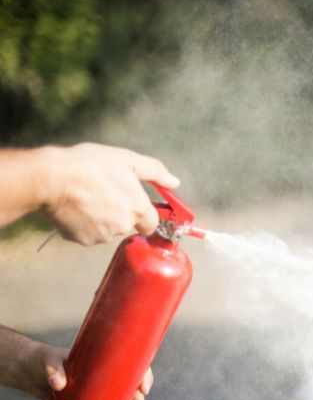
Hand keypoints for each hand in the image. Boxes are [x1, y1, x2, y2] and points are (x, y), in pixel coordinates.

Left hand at [33, 342, 153, 399]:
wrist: (34, 373)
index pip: (136, 368)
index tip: (144, 388)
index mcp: (110, 362)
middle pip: (134, 393)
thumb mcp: (50, 361)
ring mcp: (102, 396)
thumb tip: (58, 385)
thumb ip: (53, 370)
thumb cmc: (46, 361)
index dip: (145, 377)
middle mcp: (111, 380)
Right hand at [38, 142, 179, 245]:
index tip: (139, 205)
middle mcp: (122, 226)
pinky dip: (85, 223)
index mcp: (138, 209)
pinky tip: (77, 206)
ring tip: (89, 196)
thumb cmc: (89, 166)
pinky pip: (88, 233)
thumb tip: (174, 182)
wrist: (51, 179)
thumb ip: (155, 172)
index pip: (152, 223)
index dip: (146, 214)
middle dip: (121, 211)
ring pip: (108, 229)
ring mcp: (101, 235)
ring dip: (103, 217)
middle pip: (128, 224)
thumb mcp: (127, 160)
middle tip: (107, 192)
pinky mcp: (81, 239)